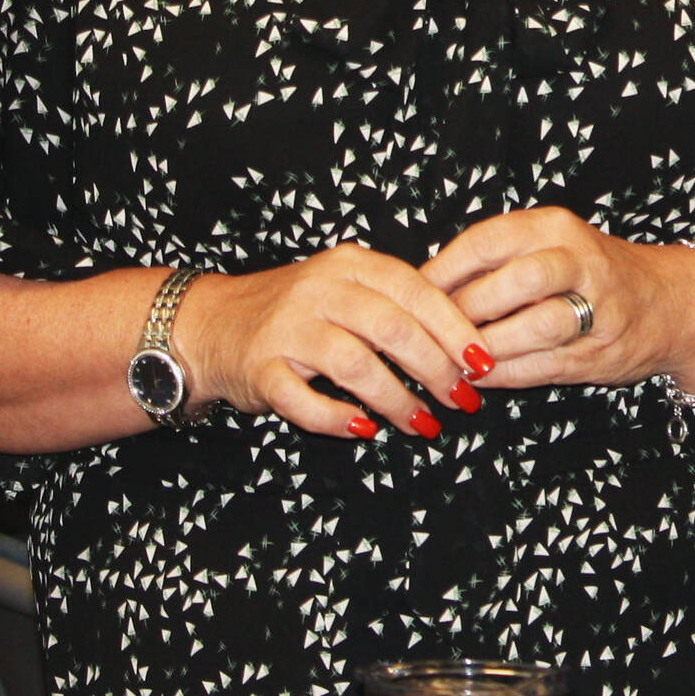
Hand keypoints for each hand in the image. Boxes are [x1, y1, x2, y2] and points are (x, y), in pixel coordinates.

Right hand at [175, 246, 493, 440]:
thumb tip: (467, 344)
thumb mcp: (349, 290)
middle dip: (436, 369)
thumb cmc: (300, 312)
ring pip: (354, 365)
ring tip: (425, 424)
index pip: (417, 292)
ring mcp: (287, 328)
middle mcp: (320, 289)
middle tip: (463, 399)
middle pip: (393, 329)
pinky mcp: (259, 368)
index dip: (455, 328)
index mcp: (352, 265)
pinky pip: (302, 399)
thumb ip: (399, 306)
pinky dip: (336, 418)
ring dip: (397, 400)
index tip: (483, 361)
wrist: (211, 323)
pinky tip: (364, 430)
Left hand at [421, 206, 694, 391]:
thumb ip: (496, 259)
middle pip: (514, 282)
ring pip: (534, 327)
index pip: (488, 241)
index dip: (444, 270)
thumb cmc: (590, 272)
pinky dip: (506, 374)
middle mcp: (582, 261)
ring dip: (487, 347)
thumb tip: (424, 284)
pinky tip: (480, 377)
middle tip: (431, 331)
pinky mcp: (603, 351)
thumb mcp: (549, 245)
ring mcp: (599, 308)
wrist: (670, 303)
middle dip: (467, 311)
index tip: (412, 293)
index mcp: (556, 227)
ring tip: (454, 358)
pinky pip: (545, 365)